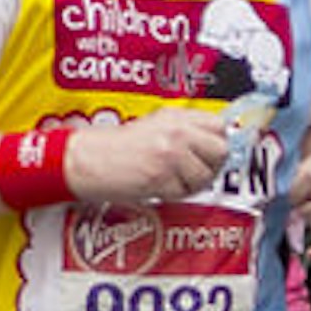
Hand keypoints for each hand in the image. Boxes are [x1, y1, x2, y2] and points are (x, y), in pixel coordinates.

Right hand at [62, 107, 234, 210]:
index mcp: (174, 116)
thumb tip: (212, 144)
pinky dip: (173, 195)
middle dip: (211, 166)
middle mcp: (175, 130)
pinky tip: (158, 187)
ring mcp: (170, 152)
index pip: (219, 126)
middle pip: (220, 150)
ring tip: (171, 180)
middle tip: (193, 171)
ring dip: (191, 185)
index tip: (209, 153)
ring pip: (205, 176)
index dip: (216, 143)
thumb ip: (183, 131)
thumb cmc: (115, 147)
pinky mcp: (162, 175)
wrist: (89, 159)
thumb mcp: (153, 126)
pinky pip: (184, 193)